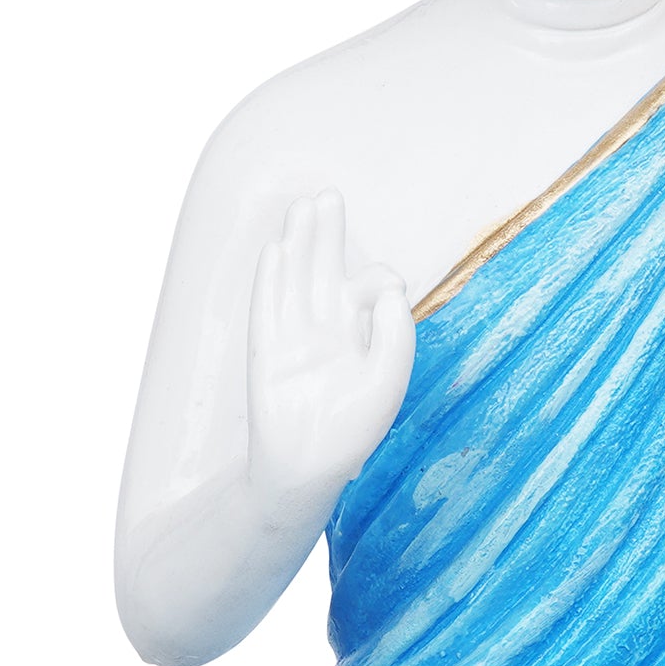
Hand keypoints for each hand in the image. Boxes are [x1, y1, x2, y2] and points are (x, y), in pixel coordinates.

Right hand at [246, 189, 413, 506]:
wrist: (308, 469)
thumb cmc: (353, 431)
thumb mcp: (389, 380)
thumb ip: (397, 336)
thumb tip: (393, 291)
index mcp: (359, 337)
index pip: (367, 291)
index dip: (377, 277)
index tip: (388, 285)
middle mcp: (326, 331)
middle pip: (324, 272)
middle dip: (327, 236)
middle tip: (328, 196)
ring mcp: (293, 339)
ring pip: (295, 281)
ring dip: (298, 246)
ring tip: (301, 207)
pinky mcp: (267, 352)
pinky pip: (268, 309)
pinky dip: (272, 280)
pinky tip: (276, 251)